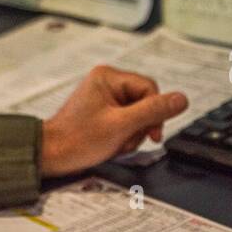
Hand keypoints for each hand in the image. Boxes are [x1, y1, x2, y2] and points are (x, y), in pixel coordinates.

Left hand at [39, 65, 187, 177]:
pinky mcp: (102, 112)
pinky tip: (112, 145)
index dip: (155, 112)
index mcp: (108, 77)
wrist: (50, 155)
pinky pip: (125, 122)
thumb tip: (181, 99)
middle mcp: (106, 82)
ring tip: (116, 144)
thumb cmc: (78, 139)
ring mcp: (104, 98)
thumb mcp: (121, 126)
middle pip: (144, 102)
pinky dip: (123, 136)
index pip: (149, 89)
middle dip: (140, 126)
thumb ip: (153, 111)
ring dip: (132, 134)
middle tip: (126, 140)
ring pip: (137, 115)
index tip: (152, 134)